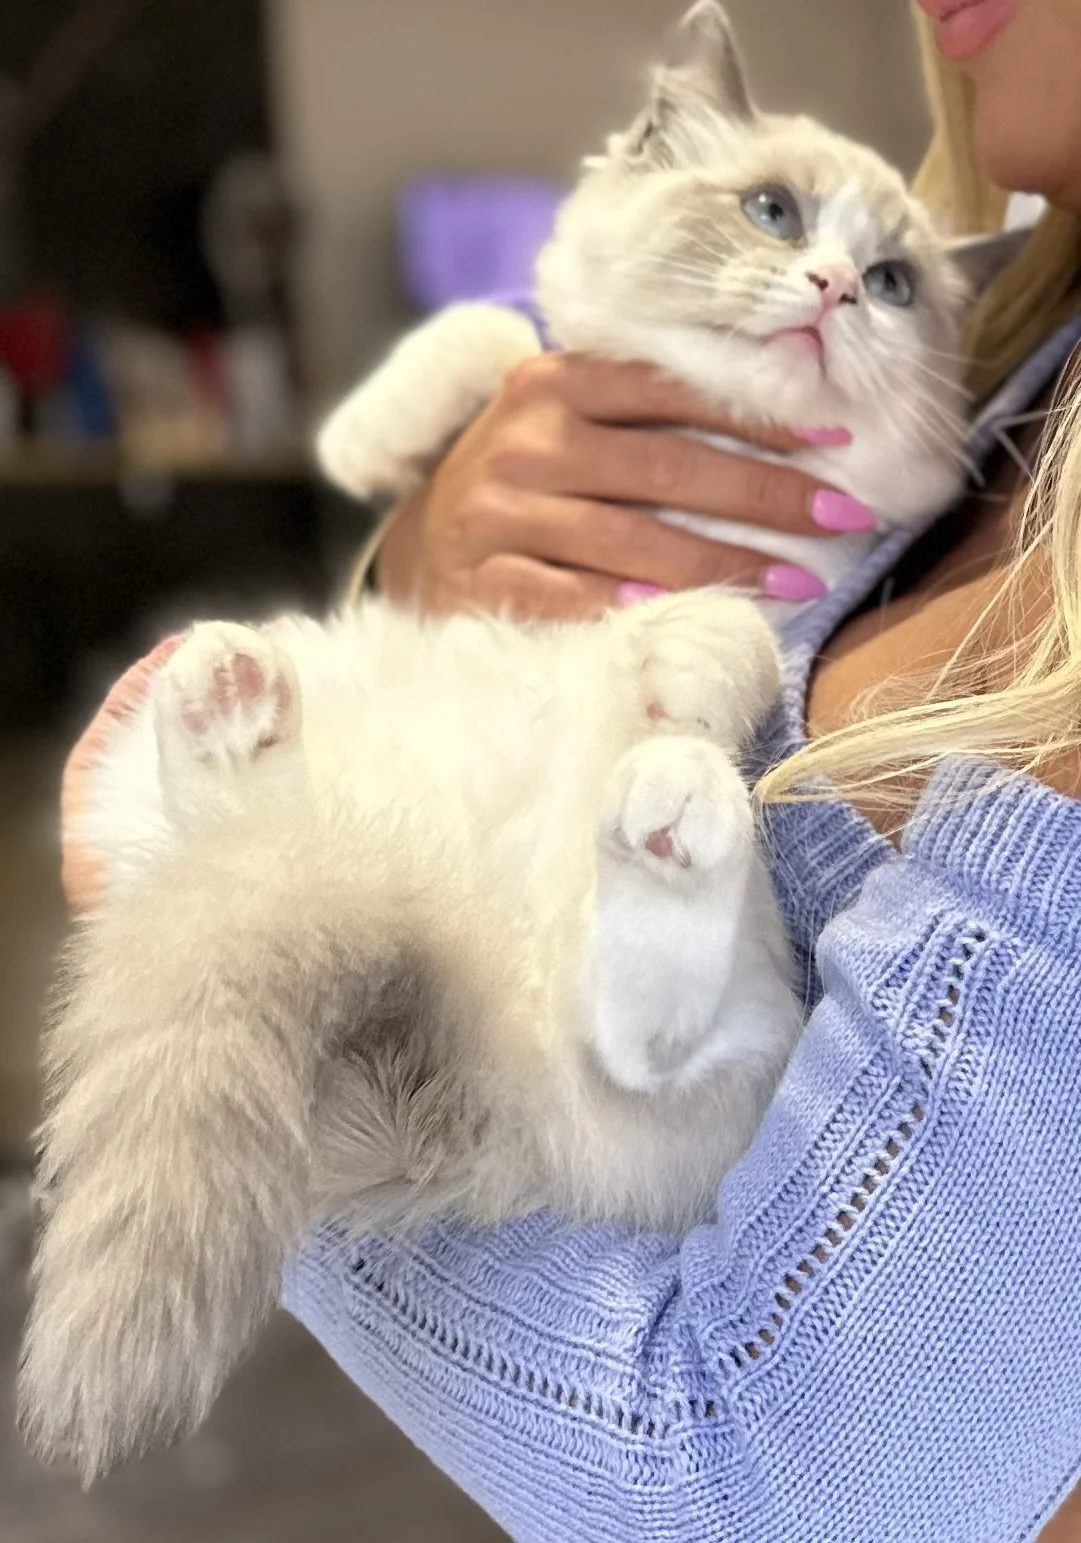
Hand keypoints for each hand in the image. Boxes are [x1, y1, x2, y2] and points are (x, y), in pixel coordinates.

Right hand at [376, 353, 865, 620]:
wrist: (424, 544)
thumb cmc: (528, 479)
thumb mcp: (567, 422)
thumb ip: (644, 412)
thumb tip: (783, 424)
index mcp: (553, 383)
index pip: (671, 393)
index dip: (758, 418)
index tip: (835, 441)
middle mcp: (525, 441)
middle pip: (666, 469)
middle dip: (765, 495)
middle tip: (844, 516)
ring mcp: (499, 515)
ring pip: (630, 540)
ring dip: (725, 562)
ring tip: (799, 579)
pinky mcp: (485, 581)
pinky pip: (572, 597)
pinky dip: (632, 605)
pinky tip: (692, 612)